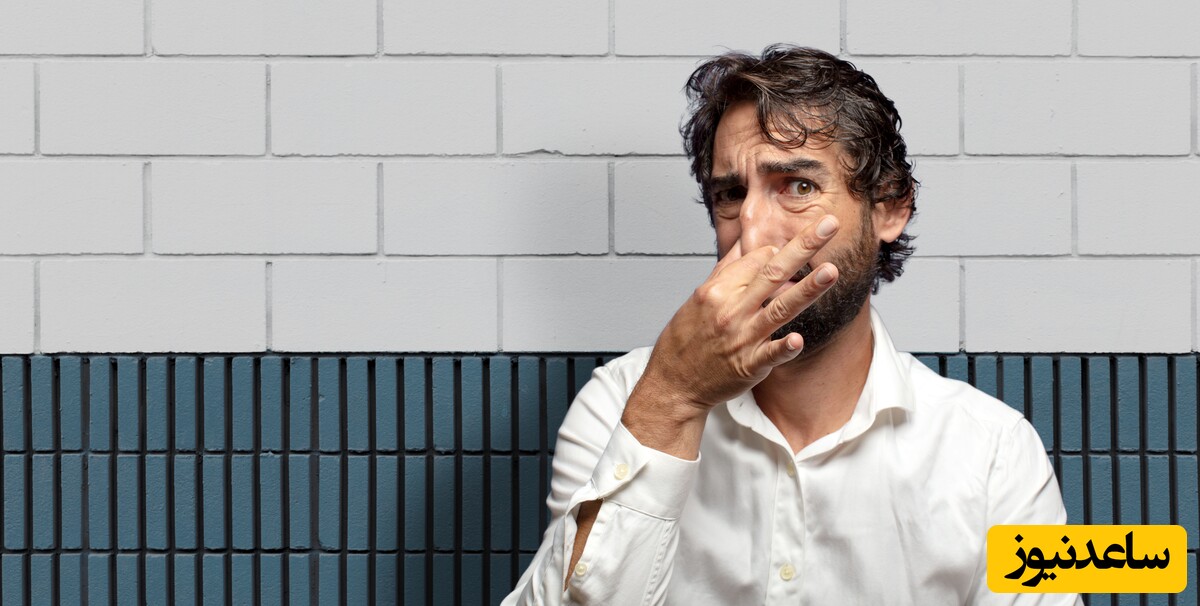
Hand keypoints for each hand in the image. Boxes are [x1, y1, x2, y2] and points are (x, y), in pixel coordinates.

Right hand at [621, 214, 840, 455]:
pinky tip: (798, 339)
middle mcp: (731, 310)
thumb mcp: (700, 297)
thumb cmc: (688, 338)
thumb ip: (728, 270)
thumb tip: (748, 243)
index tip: (793, 249)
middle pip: (773, 273)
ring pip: (779, 309)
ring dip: (806, 290)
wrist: (674, 382)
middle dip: (803, 247)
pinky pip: (770, 355)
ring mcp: (741, 338)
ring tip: (831, 271)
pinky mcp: (748, 366)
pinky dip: (783, 347)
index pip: (757, 260)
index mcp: (718, 290)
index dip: (780, 251)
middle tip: (829, 225)